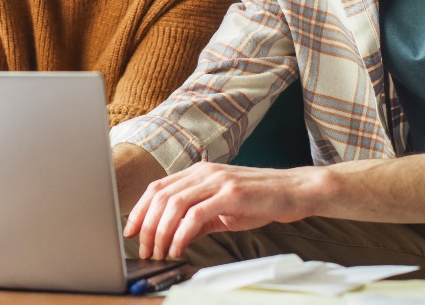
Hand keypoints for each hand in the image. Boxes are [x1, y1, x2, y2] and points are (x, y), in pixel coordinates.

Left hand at [123, 162, 315, 259]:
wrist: (294, 191)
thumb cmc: (261, 199)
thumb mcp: (223, 207)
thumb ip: (199, 217)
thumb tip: (175, 235)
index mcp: (199, 172)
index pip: (158, 187)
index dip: (140, 209)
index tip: (131, 231)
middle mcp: (204, 172)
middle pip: (160, 196)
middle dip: (146, 226)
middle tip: (144, 250)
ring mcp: (216, 181)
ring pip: (174, 204)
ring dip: (161, 232)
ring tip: (159, 252)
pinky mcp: (230, 194)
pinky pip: (195, 215)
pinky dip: (181, 234)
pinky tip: (178, 248)